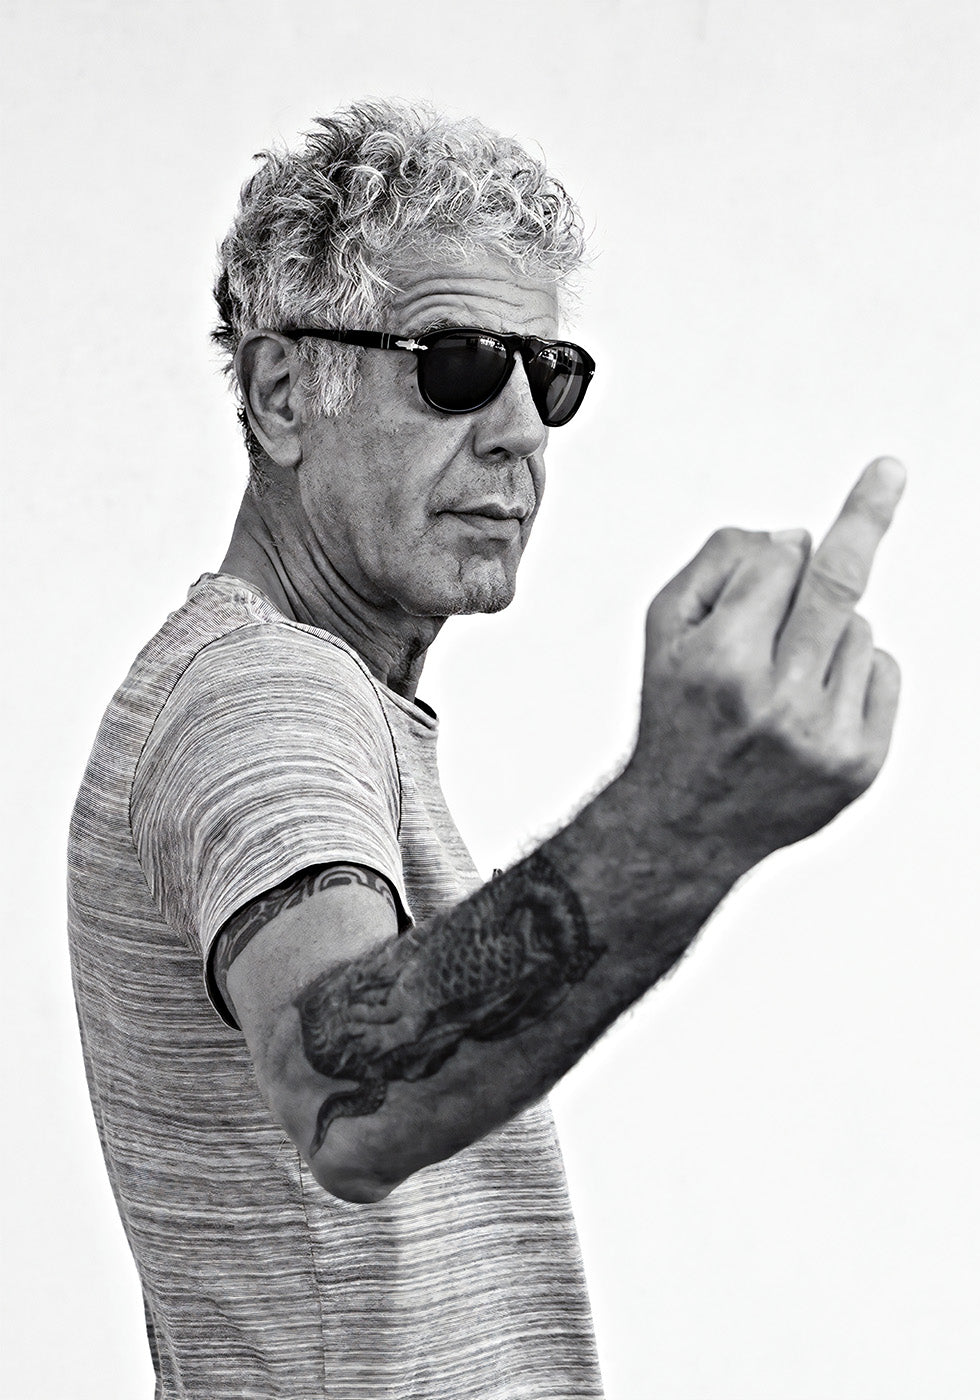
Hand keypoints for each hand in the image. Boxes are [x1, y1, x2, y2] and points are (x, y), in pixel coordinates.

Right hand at [628, 458, 904, 861]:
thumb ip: (719, 566)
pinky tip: (815, 701)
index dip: (773, 557)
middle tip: (891, 471)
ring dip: (829, 633)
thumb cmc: (676, 717)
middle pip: (838, 583)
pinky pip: (886, 672)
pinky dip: (858, 671)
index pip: (777, 563)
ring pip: (861, 628)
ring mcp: (826, 735)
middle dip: (865, 517)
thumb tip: (796, 538)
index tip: (802, 529)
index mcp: (722, 662)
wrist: (685, 824)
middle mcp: (777, 700)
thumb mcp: (663, 631)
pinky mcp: (861, 763)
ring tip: (784, 679)